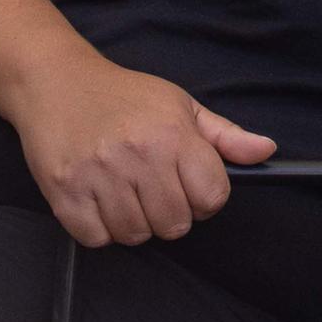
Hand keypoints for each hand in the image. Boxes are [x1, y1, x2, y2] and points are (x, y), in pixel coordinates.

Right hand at [13, 56, 274, 246]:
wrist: (56, 83)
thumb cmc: (124, 96)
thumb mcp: (181, 106)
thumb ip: (225, 136)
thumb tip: (265, 151)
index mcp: (173, 135)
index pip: (212, 196)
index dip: (207, 200)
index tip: (194, 190)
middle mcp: (137, 156)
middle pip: (175, 224)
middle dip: (172, 215)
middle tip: (156, 193)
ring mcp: (97, 175)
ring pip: (135, 235)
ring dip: (136, 224)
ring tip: (127, 194)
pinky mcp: (63, 191)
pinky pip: (95, 238)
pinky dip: (101, 229)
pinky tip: (101, 201)